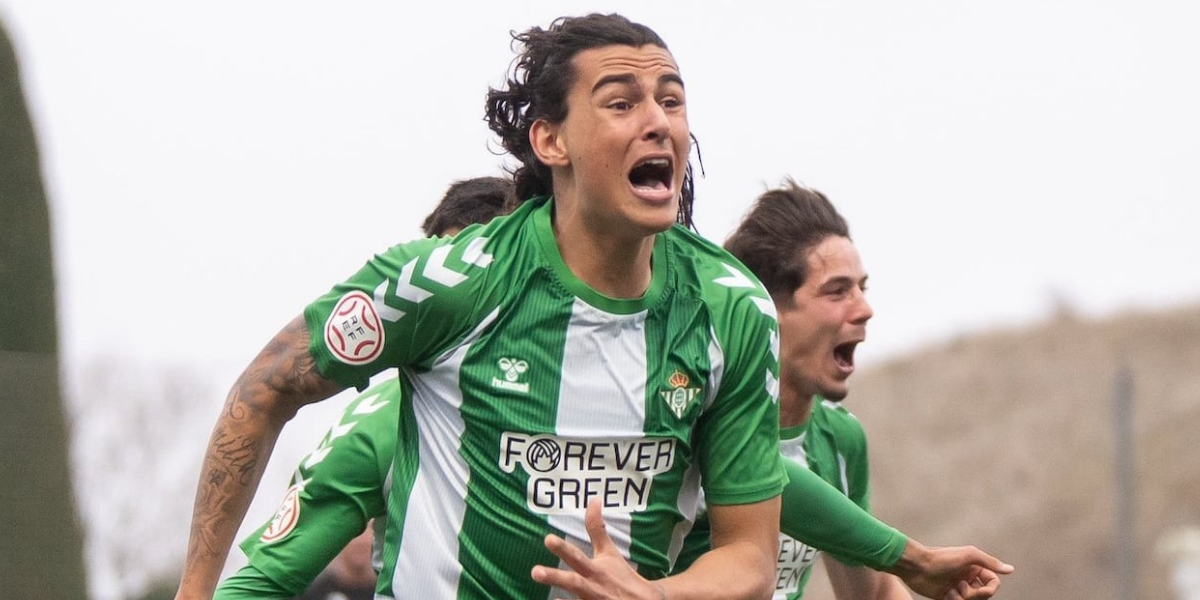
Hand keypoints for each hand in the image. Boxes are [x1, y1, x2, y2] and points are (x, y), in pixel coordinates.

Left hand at [531, 500, 664, 599]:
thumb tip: (594, 499)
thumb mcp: (609, 552)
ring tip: (545, 588)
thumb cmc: (621, 575)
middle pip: (572, 582)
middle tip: (535, 571)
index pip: (577, 556)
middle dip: (554, 577)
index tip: (547, 539)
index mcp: (595, 570)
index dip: (563, 548)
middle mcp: (592, 587)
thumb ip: (597, 529)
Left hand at [888, 540, 1013, 599]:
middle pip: (983, 594)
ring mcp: (957, 587)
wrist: (917, 566)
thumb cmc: (942, 558)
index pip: (993, 583)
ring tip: (952, 590)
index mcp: (974, 567)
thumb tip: (1011, 569)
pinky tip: (945, 594)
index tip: (979, 589)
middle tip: (961, 587)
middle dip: (975, 595)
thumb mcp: (968, 555)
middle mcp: (967, 577)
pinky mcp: (947, 596)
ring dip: (964, 598)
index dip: (989, 590)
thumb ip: (990, 562)